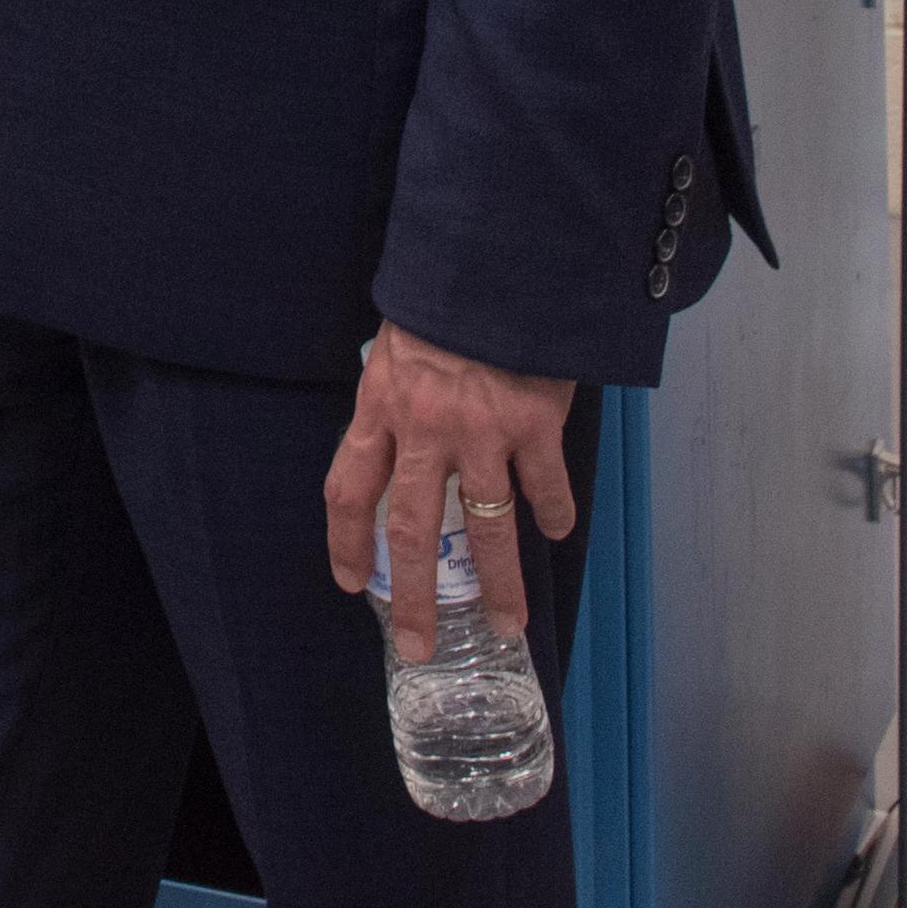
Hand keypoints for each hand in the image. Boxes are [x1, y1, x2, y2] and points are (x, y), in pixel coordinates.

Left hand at [323, 321, 582, 662]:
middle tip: (419, 646)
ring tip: (507, 624)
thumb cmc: (443, 302)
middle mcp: (425, 428)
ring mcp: (481, 430)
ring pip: (486, 528)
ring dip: (499, 583)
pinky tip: (559, 531)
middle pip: (411, 529)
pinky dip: (555, 514)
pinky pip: (544, 487)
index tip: (353, 583)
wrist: (496, 262)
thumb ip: (395, 403)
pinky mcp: (533, 423)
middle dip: (414, 597)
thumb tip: (395, 452)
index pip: (348, 489)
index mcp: (381, 406)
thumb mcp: (397, 349)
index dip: (347, 543)